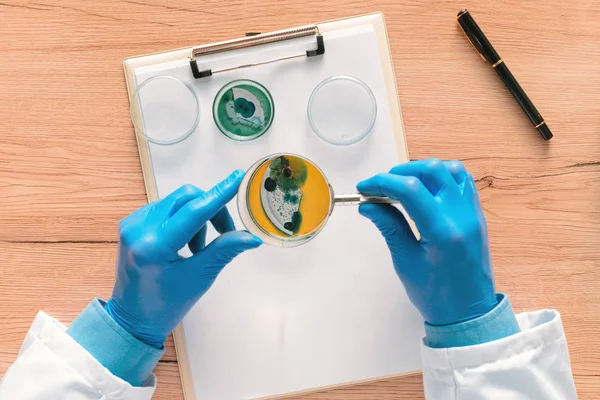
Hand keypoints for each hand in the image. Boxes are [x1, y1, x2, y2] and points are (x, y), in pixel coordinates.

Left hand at [105, 170, 261, 347]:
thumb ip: (224, 250)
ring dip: (197, 217)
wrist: (133, 319)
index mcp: (154, 245)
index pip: (194, 211)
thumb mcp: (200, 277)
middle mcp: (139, 227)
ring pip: (177, 201)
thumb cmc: (167, 304)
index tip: (238, 177)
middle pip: (186, 198)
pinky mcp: (132, 222)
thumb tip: (252, 236)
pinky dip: (183, 220)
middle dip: (211, 210)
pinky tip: (184, 243)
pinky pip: (166, 208)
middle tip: (226, 233)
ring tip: (199, 248)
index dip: (219, 194)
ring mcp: (132, 222)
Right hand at [357, 159, 496, 325]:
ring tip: (402, 185)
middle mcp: (462, 216)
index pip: (410, 189)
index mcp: (442, 231)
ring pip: (451, 170)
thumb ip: (389, 226)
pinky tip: (424, 189)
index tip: (364, 189)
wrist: (468, 314)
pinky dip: (441, 177)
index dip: (382, 183)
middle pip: (432, 170)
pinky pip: (463, 182)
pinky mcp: (477, 215)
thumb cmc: (436, 295)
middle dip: (401, 172)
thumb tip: (369, 204)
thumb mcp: (405, 261)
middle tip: (381, 188)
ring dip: (423, 170)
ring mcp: (473, 214)